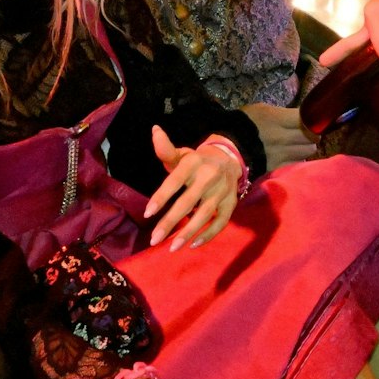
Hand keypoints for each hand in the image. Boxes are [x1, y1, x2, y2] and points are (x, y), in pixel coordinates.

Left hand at [144, 126, 239, 249]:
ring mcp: (222, 191)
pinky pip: (220, 222)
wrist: (229, 160)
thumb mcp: (181, 154)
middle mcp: (209, 176)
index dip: (161, 197)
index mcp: (193, 163)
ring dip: (188, 233)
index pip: (175, 181)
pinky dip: (208, 235)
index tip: (147, 214)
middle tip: (154, 240)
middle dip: (170, 222)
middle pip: (188, 202)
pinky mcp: (231, 204)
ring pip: (204, 215)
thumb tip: (154, 130)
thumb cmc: (196, 162)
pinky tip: (193, 245)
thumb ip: (166, 149)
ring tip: (172, 247)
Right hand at [245, 102, 317, 165]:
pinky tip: (289, 158)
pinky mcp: (277, 169)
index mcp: (277, 119)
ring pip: (307, 152)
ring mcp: (281, 155)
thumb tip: (302, 117)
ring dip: (304, 149)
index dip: (312, 120)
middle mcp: (282, 138)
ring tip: (296, 147)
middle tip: (305, 135)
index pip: (307, 119)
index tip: (311, 121)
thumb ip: (283, 114)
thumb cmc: (243, 124)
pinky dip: (296, 161)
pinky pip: (297, 165)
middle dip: (311, 135)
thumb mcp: (263, 110)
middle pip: (312, 137)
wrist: (225, 147)